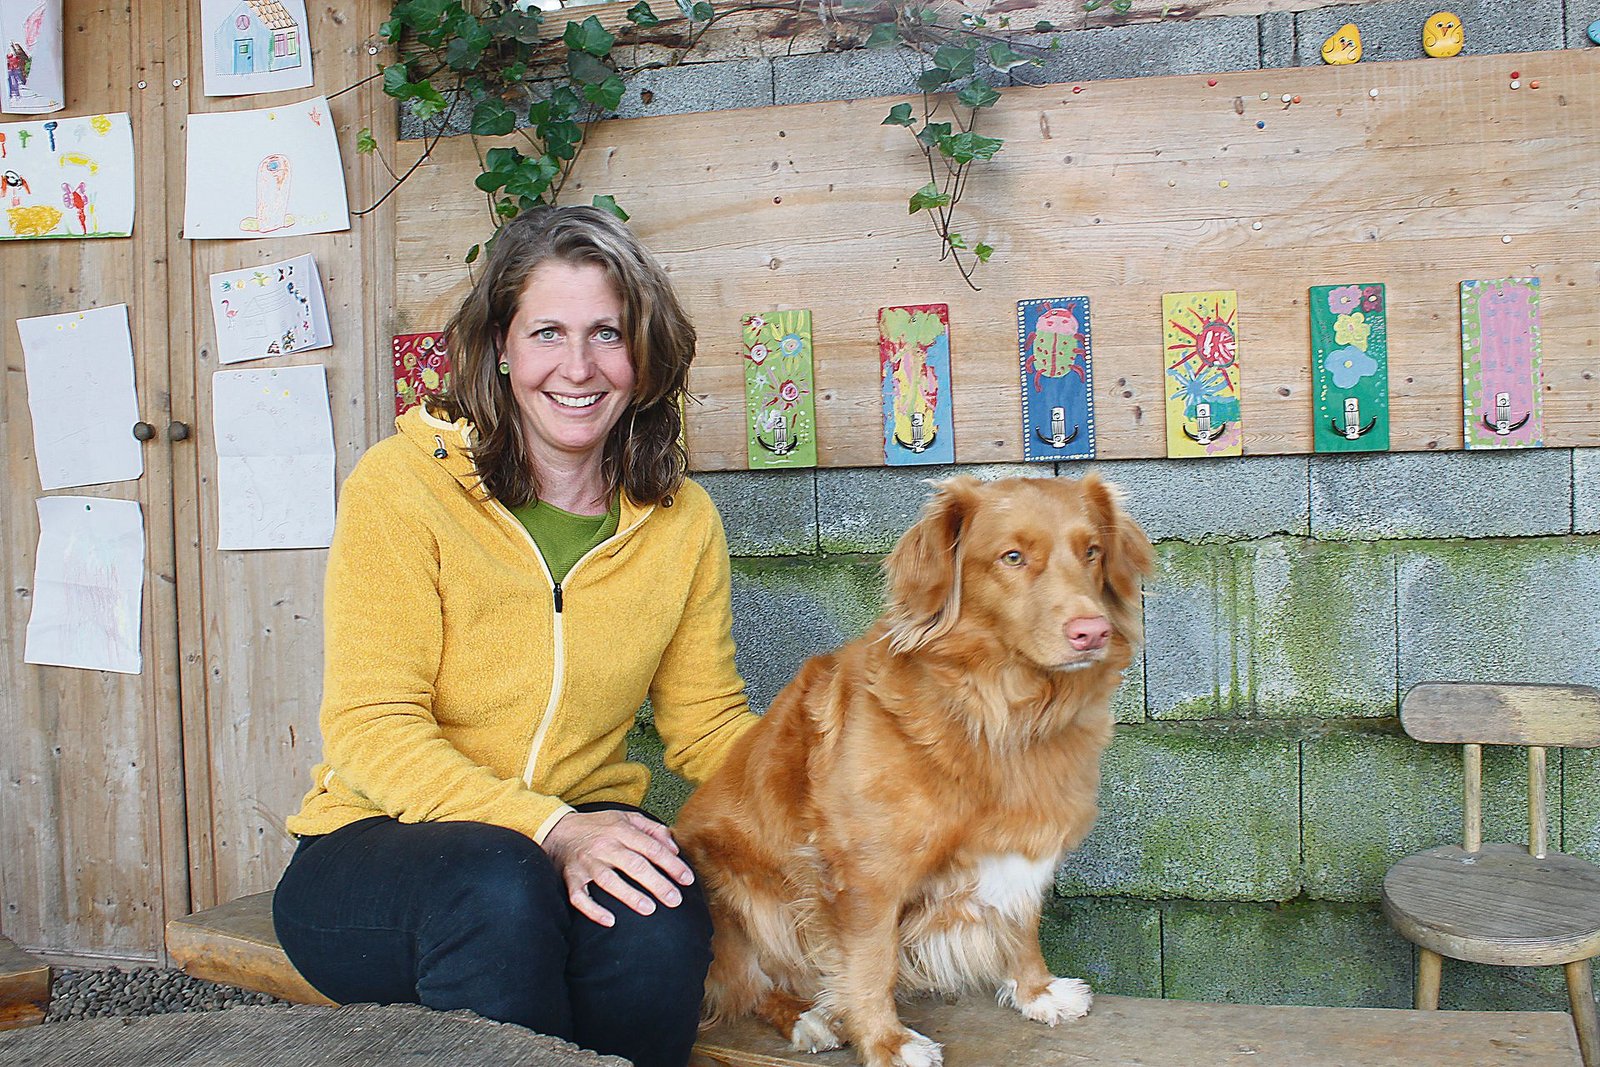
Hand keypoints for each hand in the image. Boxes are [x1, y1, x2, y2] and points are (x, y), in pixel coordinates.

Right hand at [541, 809, 695, 926]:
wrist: (557, 830)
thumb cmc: (598, 826)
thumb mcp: (625, 818)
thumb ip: (652, 829)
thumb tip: (674, 847)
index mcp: (620, 831)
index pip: (651, 848)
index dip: (671, 864)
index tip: (687, 879)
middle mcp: (604, 846)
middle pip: (634, 865)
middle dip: (657, 883)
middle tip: (675, 900)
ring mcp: (587, 864)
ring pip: (609, 881)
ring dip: (629, 896)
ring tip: (649, 909)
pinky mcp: (571, 879)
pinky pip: (580, 897)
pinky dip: (593, 910)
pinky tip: (610, 921)